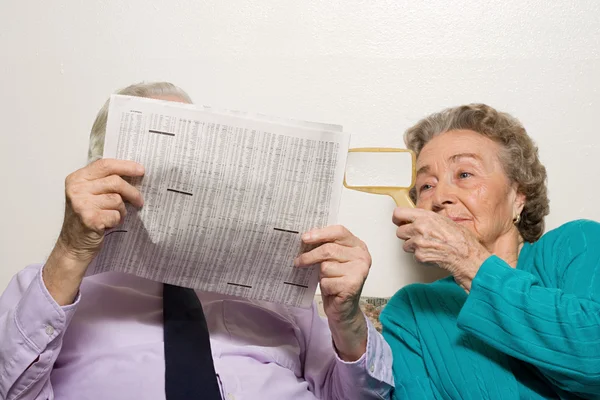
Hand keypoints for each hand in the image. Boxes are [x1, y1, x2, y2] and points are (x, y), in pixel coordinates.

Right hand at [44, 159, 144, 304]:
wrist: (73, 245)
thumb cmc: (87, 218)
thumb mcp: (90, 195)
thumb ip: (105, 182)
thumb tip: (134, 174)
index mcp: (77, 178)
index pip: (105, 165)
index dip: (125, 166)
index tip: (141, 170)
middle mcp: (77, 189)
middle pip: (115, 181)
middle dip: (132, 192)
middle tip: (139, 201)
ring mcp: (82, 204)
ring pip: (117, 200)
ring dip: (121, 210)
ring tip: (113, 216)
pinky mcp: (89, 218)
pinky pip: (116, 215)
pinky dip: (117, 221)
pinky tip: (108, 224)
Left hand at [294, 225, 369, 360]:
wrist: (344, 309)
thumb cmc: (337, 281)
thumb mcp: (331, 260)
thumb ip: (325, 247)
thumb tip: (306, 237)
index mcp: (358, 246)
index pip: (339, 231)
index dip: (320, 233)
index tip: (304, 238)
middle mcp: (362, 256)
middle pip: (329, 249)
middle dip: (310, 256)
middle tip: (298, 261)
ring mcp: (359, 271)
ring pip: (326, 266)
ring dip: (321, 275)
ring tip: (327, 280)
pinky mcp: (353, 285)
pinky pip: (327, 281)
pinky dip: (325, 287)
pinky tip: (332, 290)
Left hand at [392, 207, 490, 292]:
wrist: (466, 255)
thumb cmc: (460, 239)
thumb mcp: (444, 220)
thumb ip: (428, 219)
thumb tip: (419, 219)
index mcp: (424, 217)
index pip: (398, 213)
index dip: (398, 218)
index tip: (399, 221)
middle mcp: (419, 228)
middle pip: (399, 231)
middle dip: (407, 235)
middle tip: (417, 236)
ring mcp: (418, 243)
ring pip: (406, 245)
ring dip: (414, 246)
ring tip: (428, 245)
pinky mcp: (419, 256)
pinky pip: (414, 256)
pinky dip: (421, 256)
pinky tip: (432, 253)